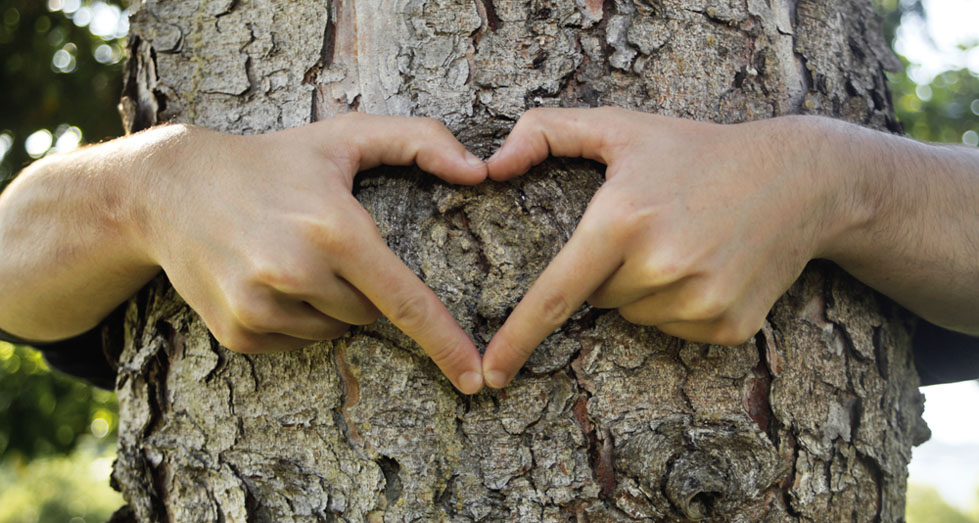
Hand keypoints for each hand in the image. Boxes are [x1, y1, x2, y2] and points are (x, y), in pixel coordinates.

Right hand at [140, 114, 487, 392]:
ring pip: (336, 329)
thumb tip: (478, 171)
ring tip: (289, 255)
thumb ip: (418, 141)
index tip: (475, 378)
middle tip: (323, 242)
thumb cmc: (271, 161)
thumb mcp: (344, 136)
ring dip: (329, 303)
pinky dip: (296, 317)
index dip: (446, 342)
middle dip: (363, 285)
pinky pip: (298, 341)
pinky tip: (264, 277)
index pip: (406, 301)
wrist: (171, 189)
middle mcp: (296, 274)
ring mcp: (261, 308)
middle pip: (371, 312)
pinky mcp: (238, 333)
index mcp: (334, 230)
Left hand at [480, 108, 844, 387]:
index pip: (554, 295)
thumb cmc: (698, 151)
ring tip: (685, 242)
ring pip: (634, 317)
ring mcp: (699, 301)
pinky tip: (710, 265)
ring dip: (644, 290)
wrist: (800, 179)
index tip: (490, 374)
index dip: (516, 339)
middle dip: (609, 271)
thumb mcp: (622, 127)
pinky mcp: (728, 326)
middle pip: (598, 299)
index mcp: (622, 221)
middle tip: (652, 228)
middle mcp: (660, 267)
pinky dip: (679, 306)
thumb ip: (546, 132)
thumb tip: (490, 165)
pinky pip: (674, 330)